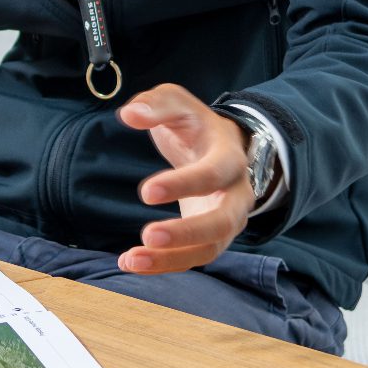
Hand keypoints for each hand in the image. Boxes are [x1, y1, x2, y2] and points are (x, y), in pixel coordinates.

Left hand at [117, 83, 266, 274]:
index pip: (214, 174)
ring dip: (171, 259)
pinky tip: (130, 263)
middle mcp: (236, 194)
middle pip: (223, 221)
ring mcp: (227, 221)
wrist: (217, 148)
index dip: (184, 185)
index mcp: (229, 157)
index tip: (145, 192)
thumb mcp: (177, 103)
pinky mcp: (211, 239)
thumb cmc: (193, 125)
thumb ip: (155, 104)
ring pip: (209, 250)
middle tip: (148, 234)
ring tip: (132, 260)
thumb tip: (130, 115)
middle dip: (187, 233)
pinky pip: (192, 259)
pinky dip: (164, 264)